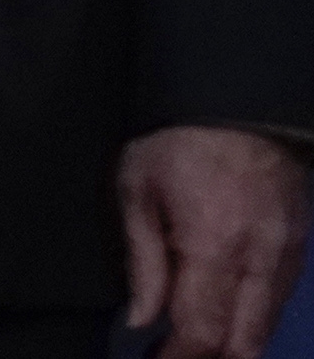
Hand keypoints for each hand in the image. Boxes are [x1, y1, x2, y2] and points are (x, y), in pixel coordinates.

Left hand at [122, 123, 308, 358]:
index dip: (180, 356)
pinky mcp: (299, 249)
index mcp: (213, 246)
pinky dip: (252, 319)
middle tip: (175, 353)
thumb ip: (142, 259)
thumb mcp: (137, 188)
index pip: (203, 329)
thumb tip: (142, 318)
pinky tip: (225, 315)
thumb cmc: (176, 141)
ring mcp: (287, 257)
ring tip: (194, 341)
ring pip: (265, 327)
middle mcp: (259, 261)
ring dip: (233, 344)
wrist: (241, 102)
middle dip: (209, 356)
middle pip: (243, 342)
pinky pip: (278, 302)